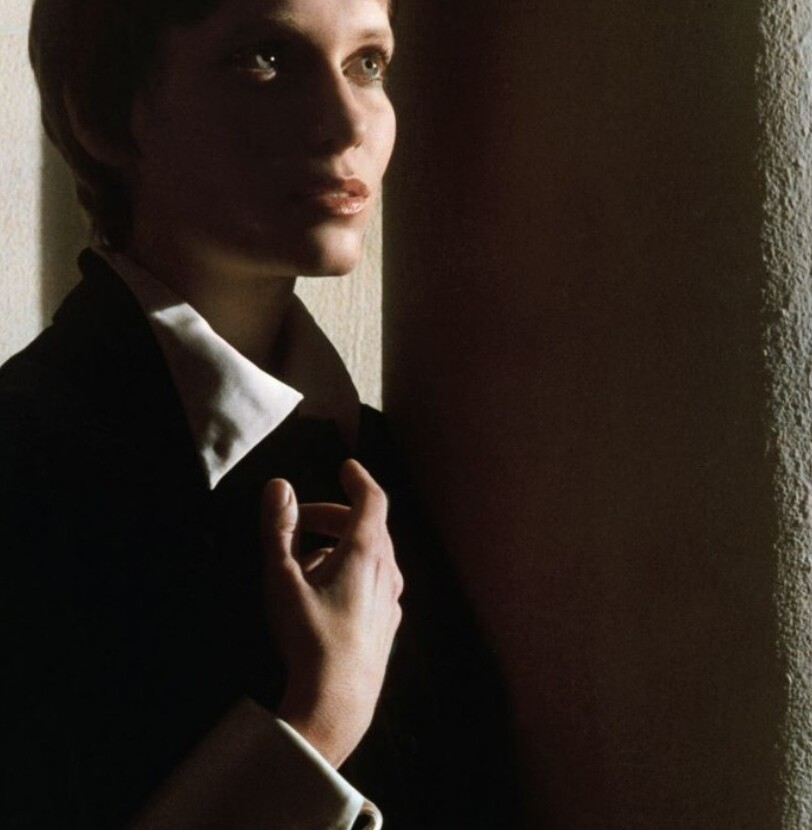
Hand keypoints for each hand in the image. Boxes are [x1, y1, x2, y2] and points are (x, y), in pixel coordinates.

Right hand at [261, 459, 402, 766]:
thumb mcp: (282, 579)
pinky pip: (375, 580)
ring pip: (372, 554)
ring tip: (306, 559)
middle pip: (368, 526)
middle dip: (334, 515)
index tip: (346, 468)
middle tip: (301, 520)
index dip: (358, 479)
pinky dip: (353, 569)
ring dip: (342, 544)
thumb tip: (279, 486)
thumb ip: (279, 529)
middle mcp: (387, 570)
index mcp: (366, 551)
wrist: (337, 702)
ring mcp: (392, 598)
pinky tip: (327, 591)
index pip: (372, 499)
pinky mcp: (389, 623)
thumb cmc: (308, 635)